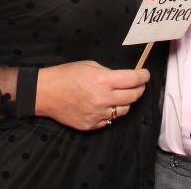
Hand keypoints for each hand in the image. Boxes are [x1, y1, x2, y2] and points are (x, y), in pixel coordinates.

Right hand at [35, 60, 149, 130]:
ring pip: (124, 110)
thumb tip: (122, 78)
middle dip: (139, 89)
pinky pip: (110, 120)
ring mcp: (97, 114)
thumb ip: (108, 72)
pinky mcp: (91, 125)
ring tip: (119, 95)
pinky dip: (111, 112)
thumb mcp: (89, 65)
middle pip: (133, 97)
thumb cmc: (65, 75)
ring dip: (126, 102)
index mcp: (103, 81)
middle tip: (138, 85)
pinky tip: (104, 105)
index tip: (145, 74)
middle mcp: (102, 99)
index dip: (143, 76)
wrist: (45, 93)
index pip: (133, 80)